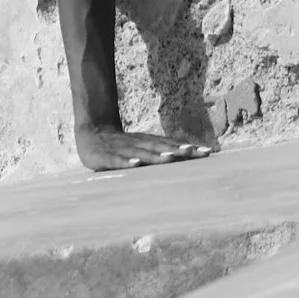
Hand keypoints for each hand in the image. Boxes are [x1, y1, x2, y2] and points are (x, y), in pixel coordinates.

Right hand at [75, 120, 214, 171]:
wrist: (90, 133)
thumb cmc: (121, 145)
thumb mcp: (141, 147)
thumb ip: (160, 153)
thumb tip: (188, 158)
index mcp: (148, 142)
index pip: (171, 145)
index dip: (189, 148)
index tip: (207, 152)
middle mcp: (138, 144)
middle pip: (160, 147)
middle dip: (178, 150)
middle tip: (194, 152)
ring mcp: (122, 149)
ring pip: (142, 152)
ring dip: (156, 155)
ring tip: (171, 157)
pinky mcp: (106, 156)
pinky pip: (117, 160)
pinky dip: (126, 162)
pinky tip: (136, 164)